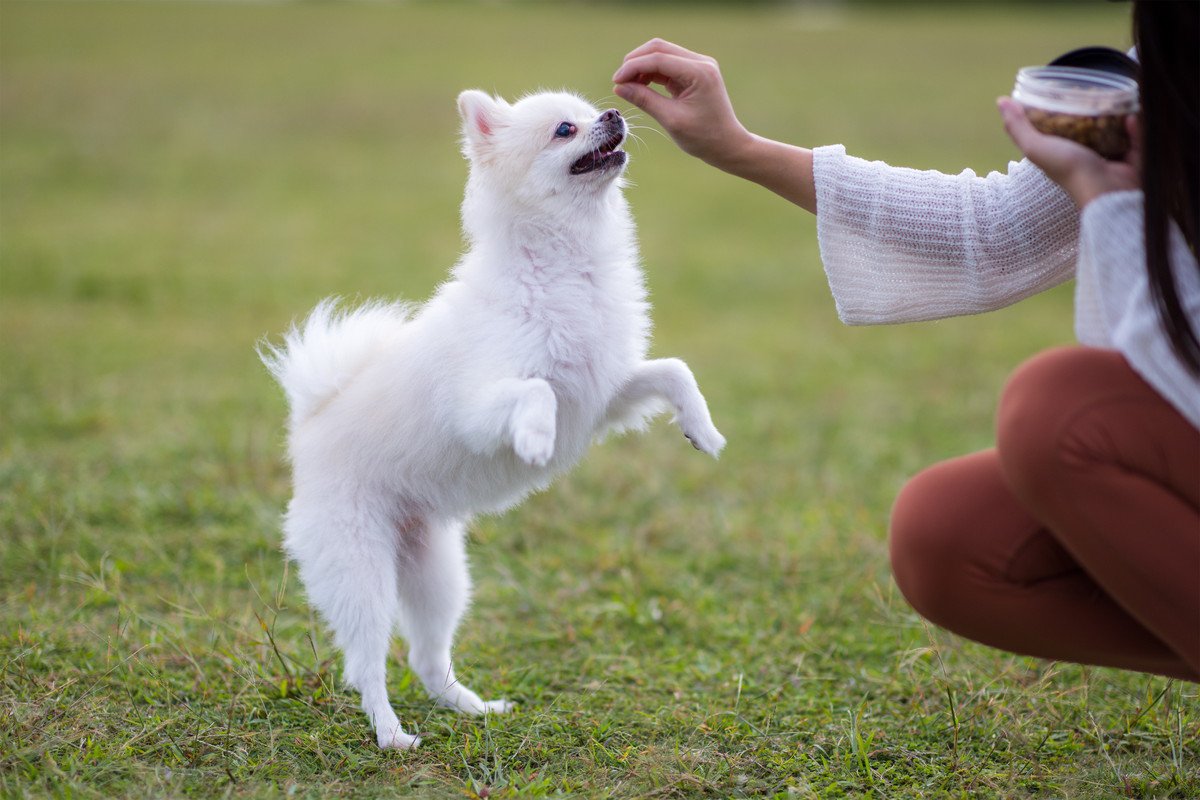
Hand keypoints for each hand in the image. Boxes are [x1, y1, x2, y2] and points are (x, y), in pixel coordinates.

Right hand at [612, 38, 753, 170]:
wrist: (727, 145)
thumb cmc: (703, 137)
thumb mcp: (671, 120)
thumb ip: (645, 100)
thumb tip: (619, 87)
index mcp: (699, 72)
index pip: (659, 58)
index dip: (633, 67)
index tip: (615, 81)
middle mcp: (701, 62)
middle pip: (659, 48)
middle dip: (635, 62)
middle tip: (619, 82)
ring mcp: (698, 65)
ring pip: (661, 54)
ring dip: (642, 67)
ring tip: (628, 86)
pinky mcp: (693, 72)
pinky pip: (666, 65)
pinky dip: (650, 73)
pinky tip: (639, 86)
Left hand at [997, 96, 1140, 207]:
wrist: (1106, 191)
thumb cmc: (1070, 170)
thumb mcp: (1036, 147)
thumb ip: (1018, 127)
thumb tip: (1001, 100)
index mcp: (1061, 154)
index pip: (1059, 129)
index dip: (1060, 112)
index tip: (1064, 90)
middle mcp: (1085, 157)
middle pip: (1090, 128)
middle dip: (1093, 110)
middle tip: (1097, 91)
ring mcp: (1111, 159)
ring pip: (1116, 132)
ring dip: (1118, 116)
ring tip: (1119, 97)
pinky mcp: (1134, 160)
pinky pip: (1138, 139)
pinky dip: (1137, 128)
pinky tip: (1132, 116)